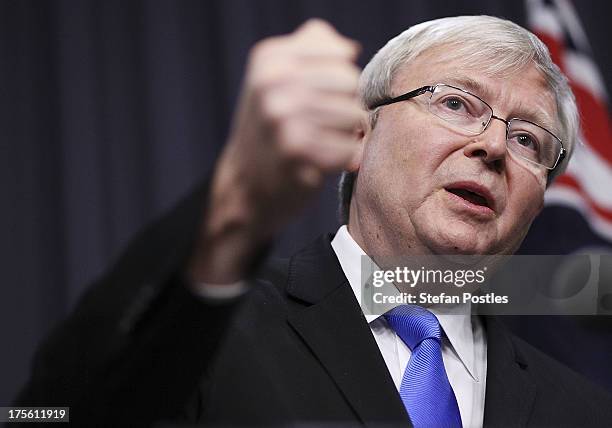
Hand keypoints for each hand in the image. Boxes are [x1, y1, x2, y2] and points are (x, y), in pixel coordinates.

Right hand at [188, 19, 364, 283]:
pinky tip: (320, 164)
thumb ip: (314, 49)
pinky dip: (343, 161)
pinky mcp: (295, 152)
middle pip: (350, 84)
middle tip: (324, 126)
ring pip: (354, 117)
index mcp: (270, 58)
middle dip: (346, 108)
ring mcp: (281, 117)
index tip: (322, 99)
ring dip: (347, 136)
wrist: (245, 184)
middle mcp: (272, 82)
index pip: (342, 57)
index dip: (342, 82)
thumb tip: (350, 49)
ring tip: (322, 144)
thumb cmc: (272, 128)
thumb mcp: (278, 77)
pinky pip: (349, 149)